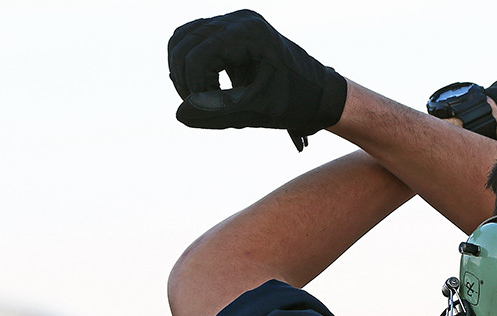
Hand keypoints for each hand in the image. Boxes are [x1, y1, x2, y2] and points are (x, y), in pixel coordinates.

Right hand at [167, 9, 347, 149]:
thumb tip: (179, 114)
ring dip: (183, 71)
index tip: (206, 109)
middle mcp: (239, 20)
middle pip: (184, 43)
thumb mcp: (256, 111)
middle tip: (198, 105)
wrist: (317, 94)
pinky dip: (189, 64)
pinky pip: (193, 41)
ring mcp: (233, 23)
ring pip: (183, 39)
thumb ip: (217, 113)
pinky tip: (202, 87)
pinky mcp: (229, 33)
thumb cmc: (294, 103)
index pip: (198, 55)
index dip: (192, 87)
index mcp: (250, 33)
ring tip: (199, 97)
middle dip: (184, 79)